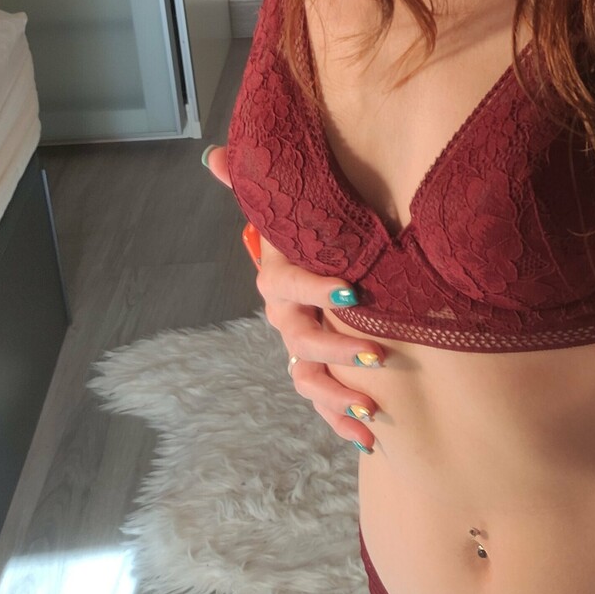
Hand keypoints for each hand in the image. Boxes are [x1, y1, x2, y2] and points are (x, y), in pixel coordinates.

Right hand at [203, 145, 383, 450]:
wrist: (320, 259)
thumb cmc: (309, 230)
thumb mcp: (289, 204)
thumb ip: (256, 182)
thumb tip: (217, 155)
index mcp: (280, 277)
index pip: (286, 286)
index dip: (313, 289)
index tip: (350, 290)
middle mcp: (284, 317)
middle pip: (299, 341)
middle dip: (338, 350)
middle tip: (377, 354)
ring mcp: (299, 348)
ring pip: (308, 379)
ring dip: (338, 396)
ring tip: (373, 408)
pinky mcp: (319, 372)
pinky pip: (324, 404)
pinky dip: (343, 423)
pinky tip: (371, 438)